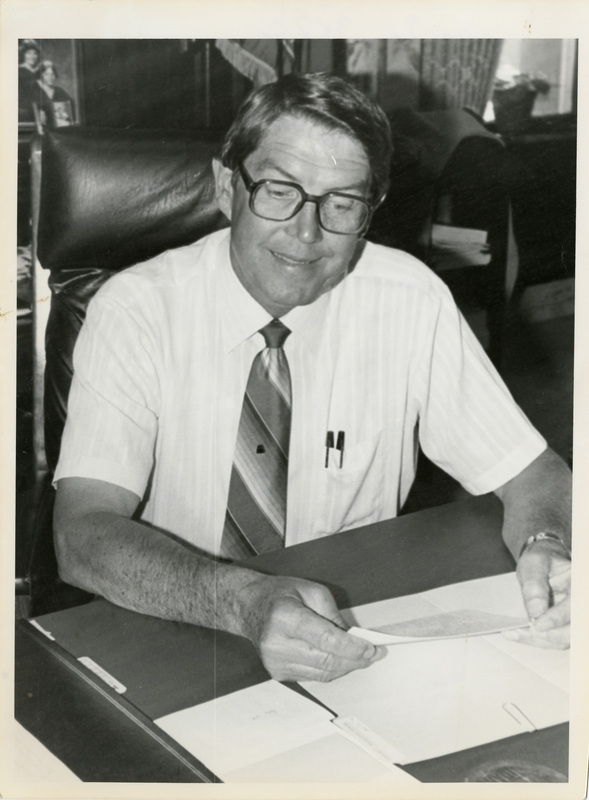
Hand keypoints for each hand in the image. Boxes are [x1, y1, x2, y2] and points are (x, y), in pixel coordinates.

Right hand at [237, 574, 385, 681]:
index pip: (325, 640)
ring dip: (346, 666)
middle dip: (355, 659)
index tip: (371, 648)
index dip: (352, 647)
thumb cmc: (280, 594)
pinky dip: (330, 669)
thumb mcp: (311, 590)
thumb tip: (354, 639)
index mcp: (285, 616)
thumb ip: (334, 614)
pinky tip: (340, 659)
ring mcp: (275, 662)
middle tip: (374, 653)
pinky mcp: (277, 673)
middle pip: (326, 660)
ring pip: (322, 673)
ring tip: (361, 656)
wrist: (248, 606)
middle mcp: (277, 643)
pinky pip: (313, 676)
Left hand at [503, 542, 570, 648]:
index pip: (574, 605)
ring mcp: (575, 616)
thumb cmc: (541, 560)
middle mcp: (581, 602)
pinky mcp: (566, 626)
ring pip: (565, 639)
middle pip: (575, 629)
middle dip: (552, 635)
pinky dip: (537, 640)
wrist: (544, 564)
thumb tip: (536, 611)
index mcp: (579, 584)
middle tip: (528, 631)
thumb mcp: (534, 563)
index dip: (557, 617)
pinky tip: (516, 634)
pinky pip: (555, 640)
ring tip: (515, 633)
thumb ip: (535, 584)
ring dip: (541, 640)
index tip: (537, 624)